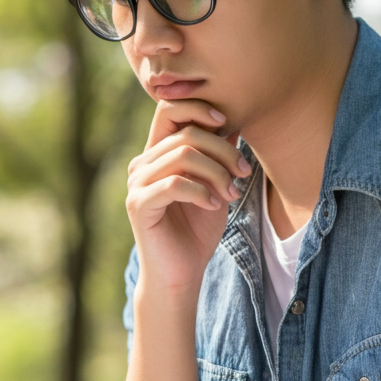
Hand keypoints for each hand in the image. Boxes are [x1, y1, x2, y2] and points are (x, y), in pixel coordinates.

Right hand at [126, 99, 250, 293]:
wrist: (181, 273)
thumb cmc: (196, 230)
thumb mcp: (214, 185)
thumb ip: (217, 155)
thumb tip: (233, 120)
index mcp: (156, 154)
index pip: (168, 109)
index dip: (197, 107)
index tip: (227, 124)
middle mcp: (141, 164)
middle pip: (185, 134)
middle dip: (223, 151)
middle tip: (243, 174)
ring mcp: (136, 184)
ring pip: (182, 155)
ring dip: (216, 172)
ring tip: (231, 193)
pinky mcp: (138, 204)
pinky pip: (174, 184)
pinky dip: (201, 191)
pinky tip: (214, 205)